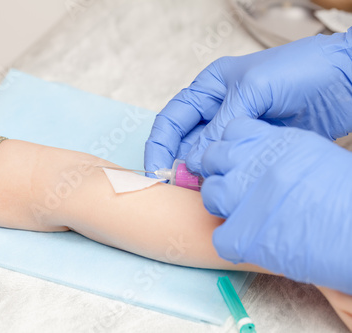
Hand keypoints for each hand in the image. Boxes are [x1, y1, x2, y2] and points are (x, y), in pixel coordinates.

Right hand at [145, 29, 351, 174]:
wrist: (344, 79)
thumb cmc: (299, 70)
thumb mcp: (252, 92)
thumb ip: (220, 127)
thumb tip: (194, 162)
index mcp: (210, 88)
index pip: (173, 118)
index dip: (160, 143)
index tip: (156, 168)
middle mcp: (218, 109)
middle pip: (185, 141)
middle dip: (176, 163)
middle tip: (174, 188)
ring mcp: (236, 130)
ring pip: (205, 156)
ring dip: (197, 174)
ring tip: (195, 192)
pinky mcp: (254, 147)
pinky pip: (229, 165)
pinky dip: (221, 178)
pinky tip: (218, 189)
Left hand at [201, 117, 351, 294]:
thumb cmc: (348, 195)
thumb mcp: (314, 155)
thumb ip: (278, 152)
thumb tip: (256, 159)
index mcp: (275, 141)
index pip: (233, 130)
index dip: (233, 146)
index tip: (241, 160)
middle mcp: (253, 164)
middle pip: (213, 158)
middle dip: (221, 172)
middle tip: (238, 189)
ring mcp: (243, 198)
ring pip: (210, 193)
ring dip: (222, 204)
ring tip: (244, 215)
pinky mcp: (242, 235)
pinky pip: (219, 235)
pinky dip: (232, 241)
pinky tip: (250, 242)